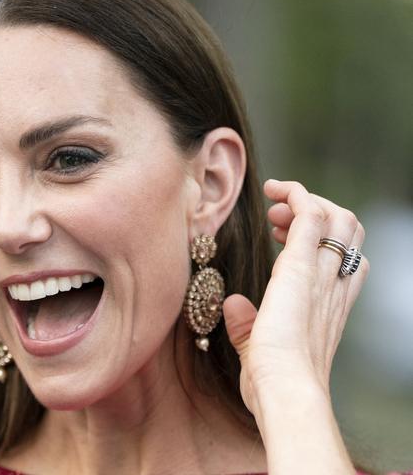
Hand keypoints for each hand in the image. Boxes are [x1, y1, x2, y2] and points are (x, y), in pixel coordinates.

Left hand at [222, 179, 368, 414]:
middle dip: (316, 211)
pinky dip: (296, 195)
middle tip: (275, 218)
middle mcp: (333, 286)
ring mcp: (321, 275)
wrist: (284, 391)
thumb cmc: (274, 382)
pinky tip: (276, 190)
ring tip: (274, 208)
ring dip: (306, 202)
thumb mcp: (258, 348)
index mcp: (329, 305)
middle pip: (349, 230)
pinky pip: (310, 216)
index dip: (319, 236)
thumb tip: (233, 305)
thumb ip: (247, 325)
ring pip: (339, 218)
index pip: (344, 256)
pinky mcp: (300, 268)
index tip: (280, 232)